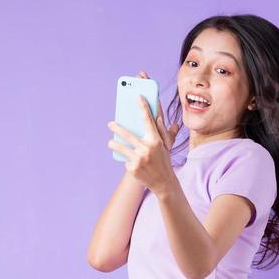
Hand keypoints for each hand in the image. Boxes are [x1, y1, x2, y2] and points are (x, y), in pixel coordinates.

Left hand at [108, 70, 180, 192]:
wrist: (163, 182)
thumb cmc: (163, 160)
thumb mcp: (166, 146)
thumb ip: (164, 132)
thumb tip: (168, 120)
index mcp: (156, 140)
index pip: (148, 120)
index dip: (143, 107)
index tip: (138, 96)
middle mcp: (147, 148)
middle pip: (128, 134)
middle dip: (117, 127)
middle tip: (110, 123)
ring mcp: (139, 158)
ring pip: (120, 147)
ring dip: (113, 144)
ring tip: (111, 142)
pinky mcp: (133, 168)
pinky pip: (125, 160)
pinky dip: (127, 160)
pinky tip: (130, 163)